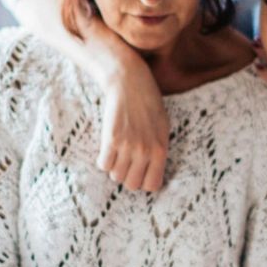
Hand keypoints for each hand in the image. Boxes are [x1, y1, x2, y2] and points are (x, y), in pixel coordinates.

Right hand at [80, 16, 168, 191]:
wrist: (130, 81)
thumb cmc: (148, 102)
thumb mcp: (162, 127)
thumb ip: (158, 150)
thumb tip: (151, 173)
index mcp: (161, 150)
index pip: (152, 185)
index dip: (144, 180)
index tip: (139, 172)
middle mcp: (146, 151)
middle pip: (131, 184)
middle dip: (127, 175)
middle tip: (126, 161)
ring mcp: (129, 146)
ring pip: (116, 175)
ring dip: (115, 166)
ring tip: (117, 151)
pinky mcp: (112, 139)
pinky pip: (103, 164)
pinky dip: (103, 159)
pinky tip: (108, 147)